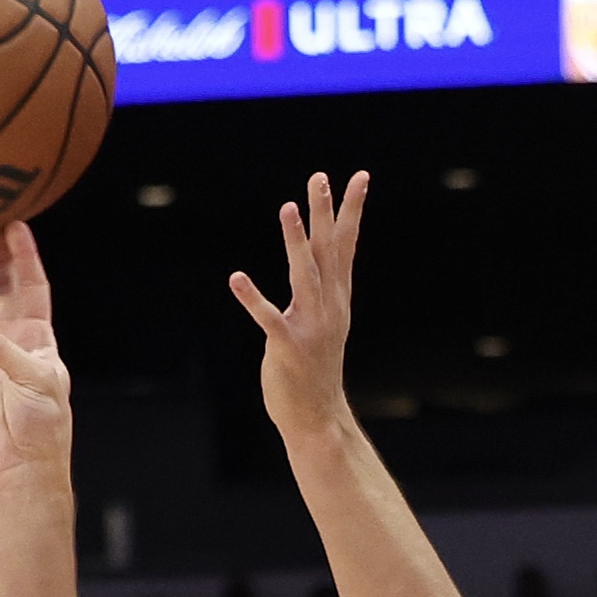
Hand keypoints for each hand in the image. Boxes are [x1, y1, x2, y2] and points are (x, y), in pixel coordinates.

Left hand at [228, 169, 366, 447]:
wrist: (317, 420)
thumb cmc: (316, 371)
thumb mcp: (328, 323)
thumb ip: (325, 287)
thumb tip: (320, 253)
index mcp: (338, 300)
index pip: (346, 247)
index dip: (352, 211)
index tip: (359, 177)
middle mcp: (328, 308)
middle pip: (328, 251)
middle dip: (325, 213)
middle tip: (320, 176)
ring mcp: (310, 328)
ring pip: (304, 275)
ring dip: (296, 241)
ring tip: (287, 207)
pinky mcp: (287, 348)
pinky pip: (268, 319)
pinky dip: (252, 298)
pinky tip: (236, 278)